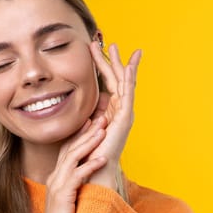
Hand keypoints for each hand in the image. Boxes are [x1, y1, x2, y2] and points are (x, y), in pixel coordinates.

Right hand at [34, 119, 107, 212]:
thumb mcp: (70, 199)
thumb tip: (89, 175)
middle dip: (86, 132)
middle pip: (70, 148)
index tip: (92, 121)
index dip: (79, 134)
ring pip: (73, 157)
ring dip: (88, 143)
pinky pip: (78, 176)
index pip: (67, 149)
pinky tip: (102, 158)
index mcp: (56, 177)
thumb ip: (76, 185)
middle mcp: (55, 177)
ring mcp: (57, 186)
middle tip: (100, 118)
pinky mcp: (62, 196)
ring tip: (102, 131)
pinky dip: (90, 165)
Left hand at [87, 42, 141, 195]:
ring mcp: (124, 113)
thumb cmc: (87, 152)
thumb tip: (82, 100)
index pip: (107, 83)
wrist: (93, 170)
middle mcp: (119, 110)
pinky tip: (128, 66)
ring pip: (124, 83)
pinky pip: (128, 94)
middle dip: (113, 60)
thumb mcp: (85, 125)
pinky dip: (129, 79)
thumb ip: (87, 112)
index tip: (96, 50)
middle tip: (109, 42)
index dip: (102, 66)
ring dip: (121, 64)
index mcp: (110, 111)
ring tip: (117, 47)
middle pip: (117, 79)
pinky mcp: (125, 118)